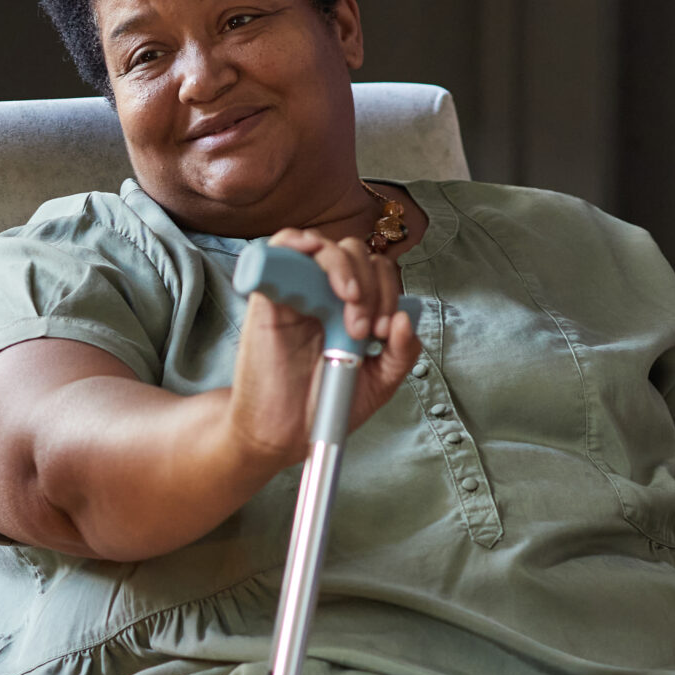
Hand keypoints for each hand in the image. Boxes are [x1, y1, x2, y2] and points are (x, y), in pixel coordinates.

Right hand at [226, 228, 420, 462]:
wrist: (285, 434)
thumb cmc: (324, 405)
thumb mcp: (378, 383)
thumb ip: (400, 353)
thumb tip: (405, 318)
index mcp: (352, 309)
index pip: (377, 272)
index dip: (388, 291)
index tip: (381, 332)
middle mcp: (325, 295)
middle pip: (354, 253)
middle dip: (370, 286)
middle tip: (362, 329)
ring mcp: (297, 292)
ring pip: (323, 247)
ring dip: (343, 267)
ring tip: (347, 303)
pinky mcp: (269, 297)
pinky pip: (278, 249)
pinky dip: (295, 241)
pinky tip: (310, 253)